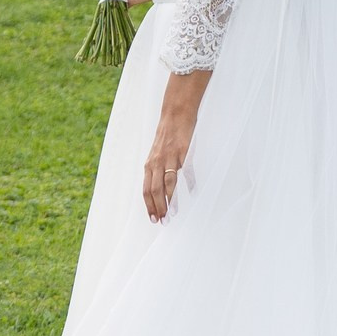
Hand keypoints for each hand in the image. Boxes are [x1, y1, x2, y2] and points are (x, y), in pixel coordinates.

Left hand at [144, 68, 210, 219]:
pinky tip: (190, 194)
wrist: (176, 113)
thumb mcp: (162, 153)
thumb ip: (162, 169)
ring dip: (168, 201)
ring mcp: (168, 158)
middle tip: (162, 222)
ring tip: (172, 214)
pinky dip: (186, 185)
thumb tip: (168, 187)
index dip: (149, 204)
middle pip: (153, 190)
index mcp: (149, 164)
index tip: (153, 218)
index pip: (146, 189)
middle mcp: (155, 162)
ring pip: (165, 185)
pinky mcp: (180, 153)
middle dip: (157, 207)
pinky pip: (182, 172)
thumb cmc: (169, 134)